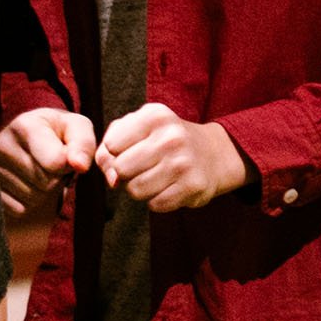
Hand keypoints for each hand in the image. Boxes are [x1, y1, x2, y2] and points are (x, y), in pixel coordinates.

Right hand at [0, 108, 96, 215]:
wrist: (27, 135)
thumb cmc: (57, 132)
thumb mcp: (75, 128)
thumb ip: (83, 143)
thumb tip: (80, 165)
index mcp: (25, 126)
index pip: (56, 163)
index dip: (67, 165)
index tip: (65, 154)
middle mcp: (1, 145)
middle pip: (46, 183)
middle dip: (56, 178)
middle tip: (51, 163)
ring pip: (33, 198)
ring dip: (44, 191)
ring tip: (39, 171)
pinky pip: (19, 209)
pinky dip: (28, 202)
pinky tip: (26, 183)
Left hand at [99, 105, 250, 212]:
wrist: (212, 154)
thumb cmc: (164, 141)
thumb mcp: (136, 129)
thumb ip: (108, 149)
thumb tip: (112, 180)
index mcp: (155, 116)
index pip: (111, 145)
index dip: (115, 153)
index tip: (129, 150)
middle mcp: (171, 136)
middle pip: (121, 169)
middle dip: (125, 174)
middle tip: (141, 167)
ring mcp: (184, 162)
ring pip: (136, 190)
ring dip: (140, 189)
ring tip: (155, 177)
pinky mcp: (193, 186)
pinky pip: (155, 204)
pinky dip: (157, 200)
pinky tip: (169, 187)